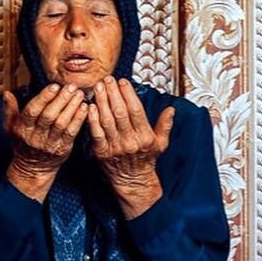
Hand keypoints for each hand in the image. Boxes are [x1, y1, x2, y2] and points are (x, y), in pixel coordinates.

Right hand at [3, 86, 86, 201]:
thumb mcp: (10, 127)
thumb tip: (7, 93)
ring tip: (79, 95)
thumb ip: (9, 110)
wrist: (32, 168)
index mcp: (23, 129)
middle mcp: (36, 137)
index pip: (33, 111)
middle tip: (71, 87)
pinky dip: (79, 119)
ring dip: (72, 107)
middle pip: (49, 116)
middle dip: (61, 99)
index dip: (44, 98)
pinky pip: (72, 133)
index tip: (54, 86)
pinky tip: (85, 108)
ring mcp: (50, 144)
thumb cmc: (23, 143)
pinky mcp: (63, 148)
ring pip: (62, 123)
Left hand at [87, 78, 174, 218]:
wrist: (133, 181)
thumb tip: (171, 109)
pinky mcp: (102, 152)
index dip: (128, 94)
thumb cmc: (146, 160)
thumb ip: (165, 125)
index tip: (122, 82)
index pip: (136, 110)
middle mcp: (130, 141)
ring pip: (107, 120)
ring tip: (98, 87)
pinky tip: (90, 106)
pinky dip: (92, 119)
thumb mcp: (161, 144)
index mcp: (145, 137)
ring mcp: (115, 147)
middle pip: (120, 112)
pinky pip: (96, 133)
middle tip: (107, 79)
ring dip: (101, 101)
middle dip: (112, 93)